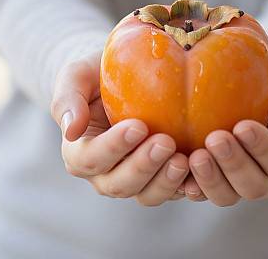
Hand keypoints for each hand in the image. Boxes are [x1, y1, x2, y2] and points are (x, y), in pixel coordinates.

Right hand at [50, 53, 188, 205]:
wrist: (126, 75)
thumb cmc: (98, 73)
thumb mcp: (77, 75)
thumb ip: (67, 99)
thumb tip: (71, 131)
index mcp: (80, 151)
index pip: (91, 159)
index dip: (113, 148)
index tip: (138, 126)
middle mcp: (105, 172)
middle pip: (119, 184)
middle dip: (143, 166)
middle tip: (166, 142)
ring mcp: (135, 177)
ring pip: (146, 194)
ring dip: (165, 181)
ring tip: (184, 159)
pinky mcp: (161, 176)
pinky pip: (173, 191)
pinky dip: (187, 187)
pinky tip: (200, 174)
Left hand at [185, 48, 267, 205]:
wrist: (249, 73)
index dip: (264, 149)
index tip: (243, 126)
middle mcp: (267, 174)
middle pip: (255, 186)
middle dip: (234, 164)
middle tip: (214, 138)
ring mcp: (237, 178)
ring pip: (228, 195)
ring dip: (211, 179)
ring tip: (194, 155)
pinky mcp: (212, 175)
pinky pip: (201, 190)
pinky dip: (190, 184)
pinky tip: (178, 167)